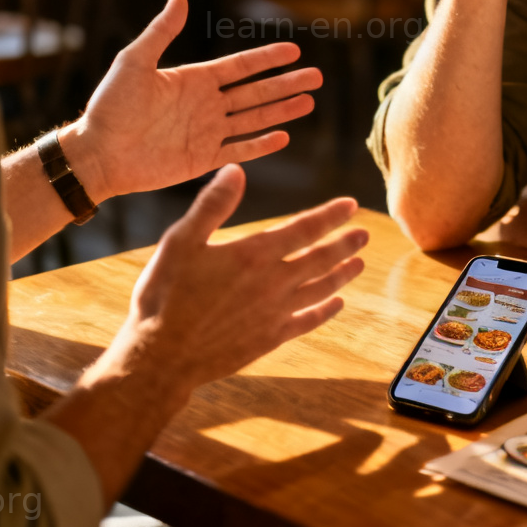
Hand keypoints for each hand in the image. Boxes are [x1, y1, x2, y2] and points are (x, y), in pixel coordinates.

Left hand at [63, 0, 321, 200]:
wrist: (97, 153)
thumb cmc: (110, 105)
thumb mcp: (134, 61)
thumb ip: (161, 32)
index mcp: (193, 79)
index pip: (240, 66)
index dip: (267, 58)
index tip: (294, 49)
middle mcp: (206, 104)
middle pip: (256, 91)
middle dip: (287, 83)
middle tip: (317, 77)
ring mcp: (207, 132)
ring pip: (254, 118)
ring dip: (282, 110)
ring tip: (309, 102)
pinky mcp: (202, 159)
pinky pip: (239, 149)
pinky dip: (261, 144)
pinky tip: (284, 136)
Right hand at [118, 165, 367, 388]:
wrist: (161, 357)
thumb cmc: (166, 294)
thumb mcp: (181, 240)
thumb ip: (212, 205)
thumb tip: (236, 170)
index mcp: (254, 254)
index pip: (304, 228)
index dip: (330, 215)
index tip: (352, 205)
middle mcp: (272, 283)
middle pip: (320, 259)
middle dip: (344, 244)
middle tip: (364, 233)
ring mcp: (274, 313)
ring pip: (319, 289)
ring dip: (341, 274)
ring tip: (359, 263)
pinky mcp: (268, 339)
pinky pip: (307, 321)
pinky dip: (325, 311)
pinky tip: (337, 305)